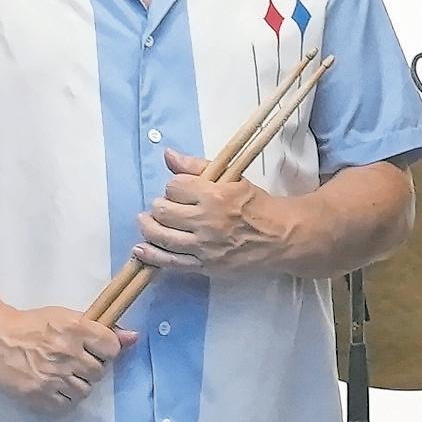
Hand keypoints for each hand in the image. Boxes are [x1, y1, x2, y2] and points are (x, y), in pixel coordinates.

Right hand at [0, 305, 133, 413]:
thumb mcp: (67, 318)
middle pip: (99, 372)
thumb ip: (101, 328)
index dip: (105, 350)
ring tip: (61, 373)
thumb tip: (134, 337)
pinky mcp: (40, 395)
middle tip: (73, 361)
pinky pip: (67, 404)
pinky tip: (53, 385)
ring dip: (76, 384)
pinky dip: (63, 397)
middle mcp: (67, 353)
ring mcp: (53, 376)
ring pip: (85, 391)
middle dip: (89, 368)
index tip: (94, 349)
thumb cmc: (34, 326)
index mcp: (75, 329)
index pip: (112, 348)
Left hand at [132, 152, 298, 276]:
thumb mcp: (232, 179)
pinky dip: (151, 255)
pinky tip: (140, 249)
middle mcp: (207, 222)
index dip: (174, 186)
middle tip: (164, 205)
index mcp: (215, 196)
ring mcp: (204, 247)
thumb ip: (198, 166)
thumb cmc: (256, 205)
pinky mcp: (205, 266)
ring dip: (150, 226)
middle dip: (160, 205)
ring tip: (147, 220)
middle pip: (163, 211)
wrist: (281, 237)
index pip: (175, 187)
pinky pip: (170, 262)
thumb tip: (168, 155)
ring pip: (162, 236)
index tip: (179, 189)